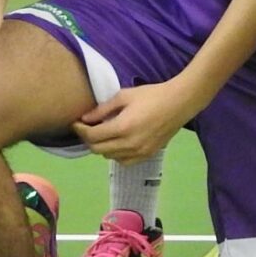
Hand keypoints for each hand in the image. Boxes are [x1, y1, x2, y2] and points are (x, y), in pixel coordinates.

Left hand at [73, 79, 197, 163]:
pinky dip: (115, 153)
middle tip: (86, 127)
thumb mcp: (125, 96)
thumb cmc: (152, 95)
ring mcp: (139, 152)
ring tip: (103, 133)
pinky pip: (122, 161)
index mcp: (123, 127)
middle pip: (97, 149)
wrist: (180, 103)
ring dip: (101, 146)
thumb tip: (84, 118)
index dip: (80, 130)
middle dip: (88, 138)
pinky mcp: (146, 155)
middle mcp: (129, 144)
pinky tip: (117, 142)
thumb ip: (103, 109)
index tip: (76, 122)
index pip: (92, 136)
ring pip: (108, 156)